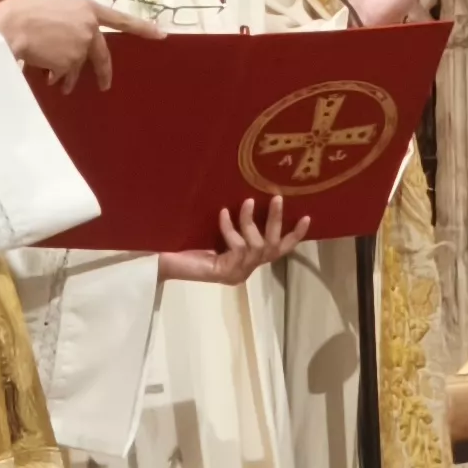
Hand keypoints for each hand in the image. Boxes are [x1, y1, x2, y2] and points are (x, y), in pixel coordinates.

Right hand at [0, 0, 154, 90]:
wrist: (9, 26)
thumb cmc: (23, 13)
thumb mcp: (54, 7)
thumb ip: (71, 21)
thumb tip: (73, 44)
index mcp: (86, 7)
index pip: (121, 19)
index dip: (142, 27)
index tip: (161, 35)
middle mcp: (89, 26)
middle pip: (103, 54)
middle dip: (103, 72)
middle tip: (106, 84)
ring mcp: (82, 45)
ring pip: (78, 68)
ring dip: (67, 77)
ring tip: (56, 82)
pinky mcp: (71, 62)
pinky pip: (64, 75)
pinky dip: (55, 78)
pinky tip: (43, 74)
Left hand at [159, 196, 307, 284]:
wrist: (160, 262)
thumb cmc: (183, 245)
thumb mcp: (212, 232)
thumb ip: (232, 224)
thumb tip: (247, 195)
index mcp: (244, 262)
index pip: (277, 250)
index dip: (293, 236)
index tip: (307, 217)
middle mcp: (243, 270)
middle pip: (272, 247)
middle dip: (276, 221)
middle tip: (278, 198)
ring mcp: (235, 273)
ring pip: (257, 246)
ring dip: (252, 221)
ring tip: (247, 201)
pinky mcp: (224, 272)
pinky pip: (237, 246)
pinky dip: (231, 228)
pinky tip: (223, 213)